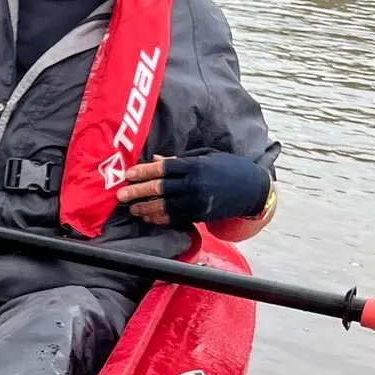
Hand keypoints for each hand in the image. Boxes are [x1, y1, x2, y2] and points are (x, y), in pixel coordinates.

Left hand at [115, 152, 270, 225]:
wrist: (253, 189)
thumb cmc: (227, 167)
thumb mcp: (205, 156)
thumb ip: (179, 159)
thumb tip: (153, 159)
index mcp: (194, 165)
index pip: (163, 168)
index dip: (143, 171)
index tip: (127, 174)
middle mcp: (195, 183)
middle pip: (161, 188)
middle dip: (138, 191)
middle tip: (121, 195)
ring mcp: (198, 201)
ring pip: (166, 206)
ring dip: (146, 208)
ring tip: (132, 209)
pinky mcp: (201, 214)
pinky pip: (176, 218)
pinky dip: (160, 218)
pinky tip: (148, 217)